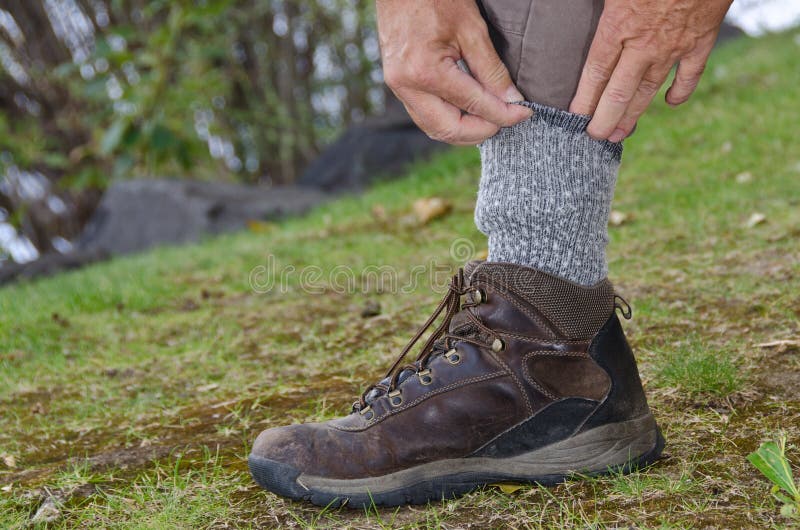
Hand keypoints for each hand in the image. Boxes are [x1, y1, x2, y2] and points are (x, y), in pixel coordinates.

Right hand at [376, 0, 532, 144]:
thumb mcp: (471, 29)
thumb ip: (492, 70)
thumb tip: (511, 100)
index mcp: (426, 71)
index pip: (473, 105)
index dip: (503, 114)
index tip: (524, 114)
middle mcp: (407, 86)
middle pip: (449, 129)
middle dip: (481, 130)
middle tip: (506, 120)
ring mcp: (398, 87)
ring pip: (433, 127)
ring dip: (464, 129)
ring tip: (490, 117)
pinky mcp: (397, 84)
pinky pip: (424, 114)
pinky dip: (447, 118)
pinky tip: (467, 110)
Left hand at [570, 0, 732, 141]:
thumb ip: (600, 4)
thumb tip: (577, 9)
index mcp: (618, 26)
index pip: (595, 74)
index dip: (584, 100)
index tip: (575, 119)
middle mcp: (644, 44)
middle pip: (618, 92)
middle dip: (605, 120)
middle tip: (595, 138)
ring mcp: (673, 46)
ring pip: (648, 89)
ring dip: (633, 114)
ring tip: (620, 134)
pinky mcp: (701, 41)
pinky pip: (689, 76)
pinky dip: (680, 92)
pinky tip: (669, 103)